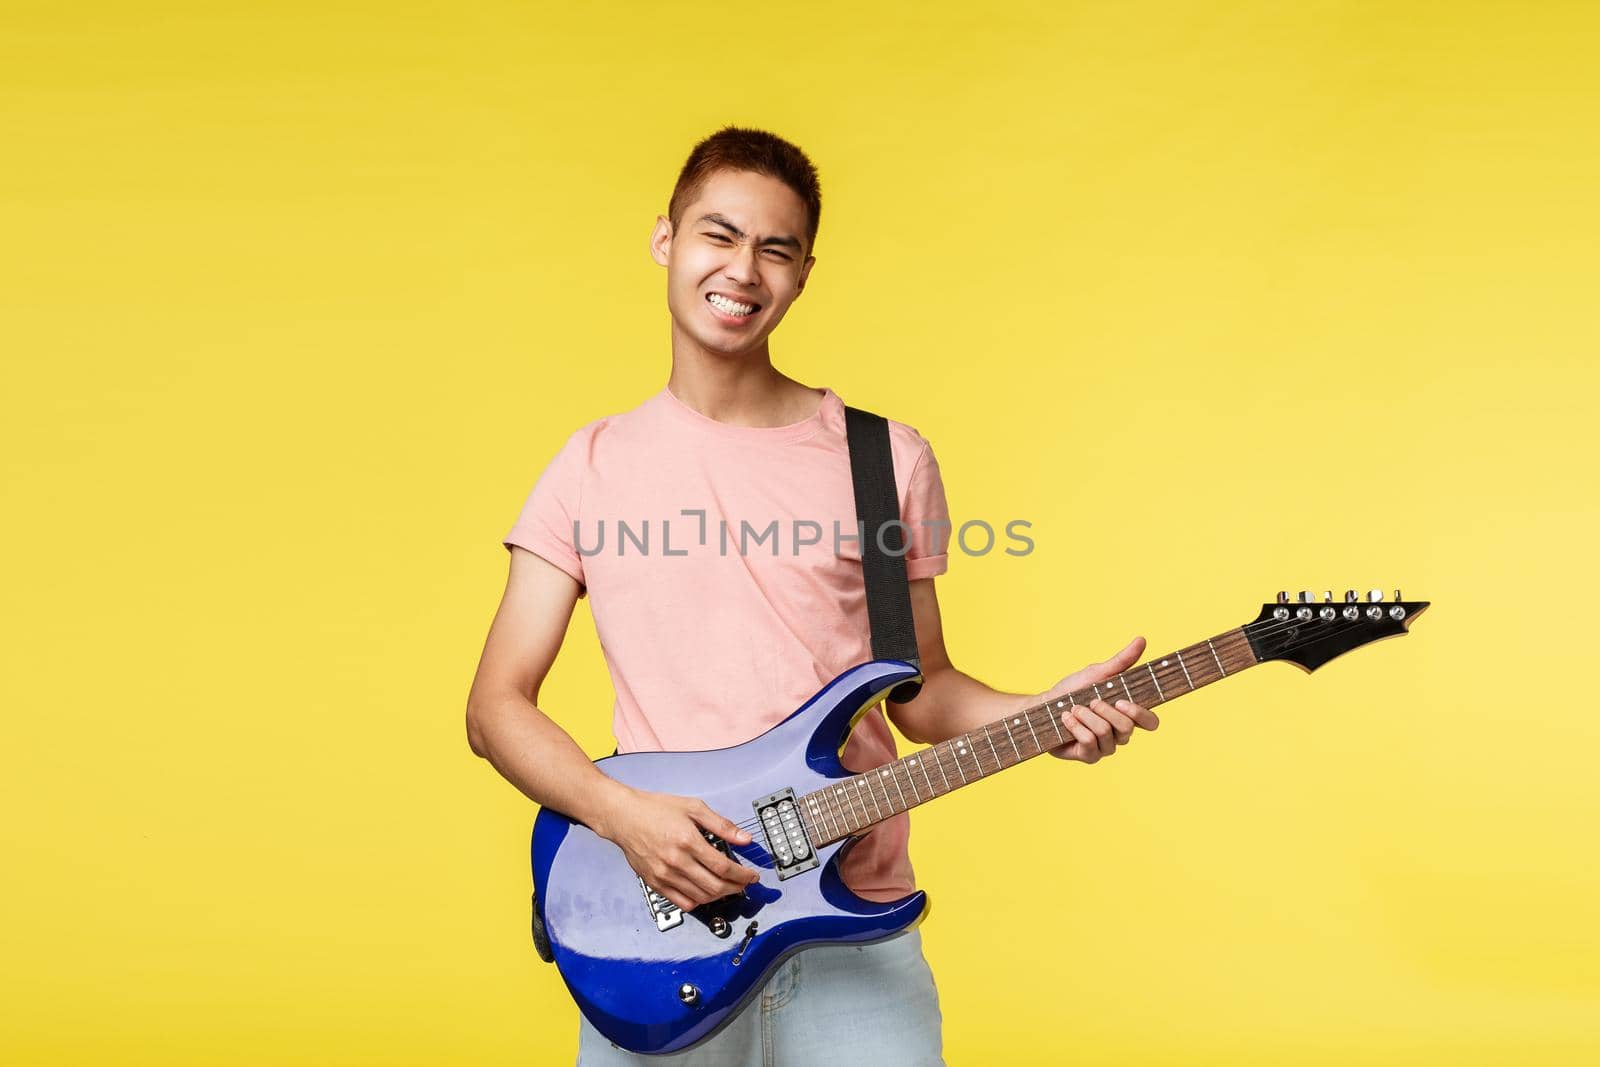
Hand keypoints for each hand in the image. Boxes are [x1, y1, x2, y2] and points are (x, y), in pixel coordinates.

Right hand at [592, 787, 760, 910]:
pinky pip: (682, 902)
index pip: (723, 867)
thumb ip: (721, 825)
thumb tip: (744, 838)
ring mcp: (664, 875)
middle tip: (744, 883)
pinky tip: (706, 893)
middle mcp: (676, 861)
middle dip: (736, 887)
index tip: (752, 875)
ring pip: (701, 897)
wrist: (623, 817)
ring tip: (728, 887)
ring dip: (720, 895)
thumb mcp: (693, 807)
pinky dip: (699, 902)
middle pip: (715, 886)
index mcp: (688, 841)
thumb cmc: (656, 809)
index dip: (742, 874)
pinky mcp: (655, 883)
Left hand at [1036, 637, 1160, 764]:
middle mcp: (1120, 734)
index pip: (1151, 722)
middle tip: (1091, 700)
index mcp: (1127, 715)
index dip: (1141, 714)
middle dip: (1105, 711)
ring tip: (1074, 708)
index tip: (1121, 700)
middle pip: (1127, 728)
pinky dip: (1075, 727)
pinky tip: (1066, 719)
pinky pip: (1090, 744)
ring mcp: (1105, 747)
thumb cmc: (1073, 690)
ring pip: (1107, 734)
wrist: (1043, 707)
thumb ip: (1121, 661)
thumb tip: (1142, 639)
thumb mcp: (1097, 673)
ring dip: (1086, 717)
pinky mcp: (1089, 756)